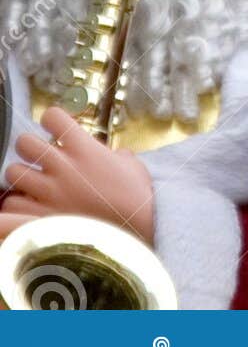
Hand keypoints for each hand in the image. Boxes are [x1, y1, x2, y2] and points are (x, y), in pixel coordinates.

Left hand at [0, 109, 156, 245]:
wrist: (133, 229)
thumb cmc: (136, 196)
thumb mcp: (131, 165)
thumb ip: (114, 155)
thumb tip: (111, 157)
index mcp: (84, 148)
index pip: (52, 117)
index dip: (53, 119)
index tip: (56, 127)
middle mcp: (62, 166)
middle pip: (24, 142)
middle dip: (29, 146)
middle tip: (39, 155)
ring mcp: (49, 192)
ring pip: (12, 172)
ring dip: (21, 176)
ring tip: (33, 181)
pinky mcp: (40, 216)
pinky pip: (12, 204)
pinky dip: (18, 203)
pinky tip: (31, 204)